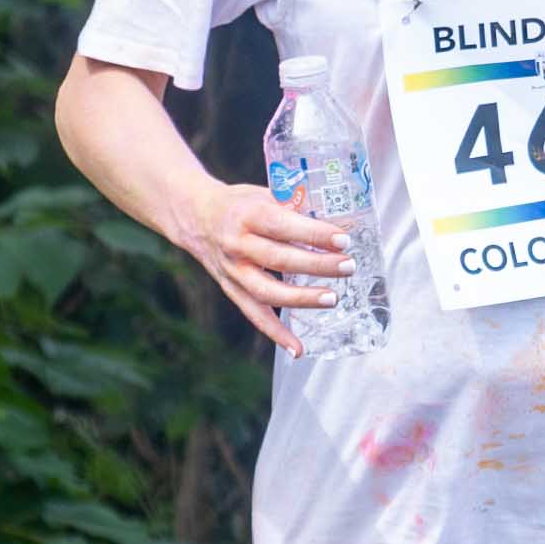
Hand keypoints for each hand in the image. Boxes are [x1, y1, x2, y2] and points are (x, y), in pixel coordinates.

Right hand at [182, 179, 352, 352]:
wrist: (196, 216)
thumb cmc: (240, 204)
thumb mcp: (264, 194)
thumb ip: (296, 208)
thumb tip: (342, 221)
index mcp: (247, 215)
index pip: (283, 226)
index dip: (314, 234)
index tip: (343, 239)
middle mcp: (237, 245)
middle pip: (279, 260)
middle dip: (317, 265)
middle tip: (348, 266)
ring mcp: (232, 270)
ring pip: (267, 292)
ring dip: (302, 299)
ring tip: (332, 299)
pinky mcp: (231, 289)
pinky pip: (255, 314)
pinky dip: (276, 333)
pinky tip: (298, 349)